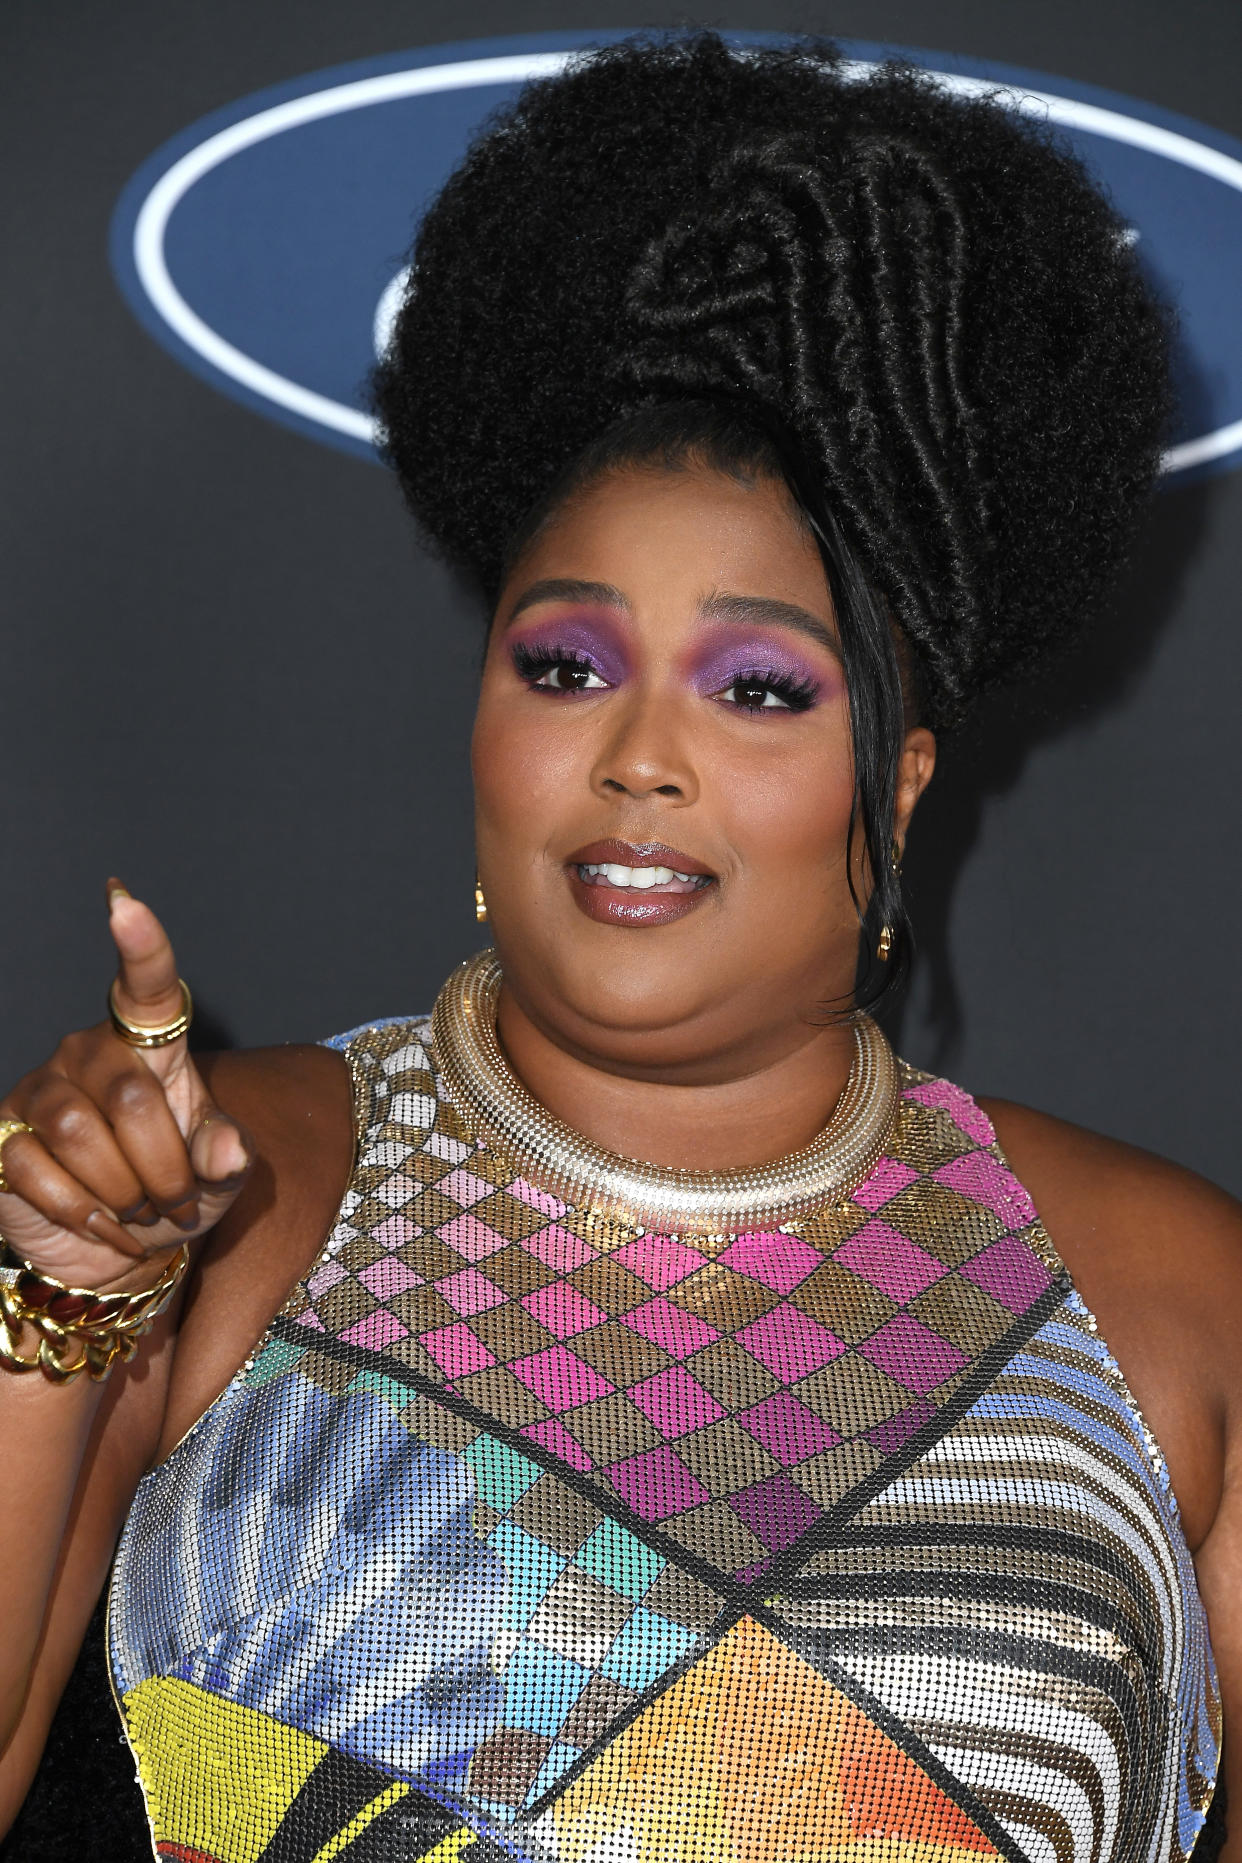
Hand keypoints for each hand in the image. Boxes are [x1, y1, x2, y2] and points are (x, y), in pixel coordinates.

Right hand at [0, 884, 250, 1293]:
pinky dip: (84, 1214)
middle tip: (176, 1202)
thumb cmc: (176, 1193)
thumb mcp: (219, 1177)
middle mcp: (88, 1055)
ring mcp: (42, 1092)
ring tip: (139, 1212)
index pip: (147, 990)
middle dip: (165, 1168)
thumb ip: (228, 1157)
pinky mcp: (4, 1137)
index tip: (125, 905)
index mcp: (149, 1047)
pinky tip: (104, 1226)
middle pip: (130, 1099)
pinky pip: (41, 1173)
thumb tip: (227, 1151)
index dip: (140, 949)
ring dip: (123, 1191)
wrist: (122, 1248)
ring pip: (82, 1135)